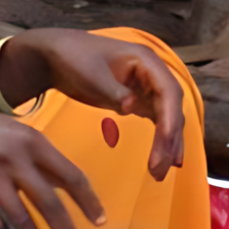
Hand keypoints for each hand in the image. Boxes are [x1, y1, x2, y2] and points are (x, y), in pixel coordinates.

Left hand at [1, 30, 186, 180]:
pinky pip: (158, 122)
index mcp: (147, 60)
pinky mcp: (141, 100)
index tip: (167, 140)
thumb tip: (132, 107)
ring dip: (168, 145)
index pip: (169, 91)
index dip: (171, 117)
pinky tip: (161, 160)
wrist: (56, 55)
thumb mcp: (91, 74)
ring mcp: (149, 87)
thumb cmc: (74, 58)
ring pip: (168, 118)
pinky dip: (160, 141)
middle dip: (170, 138)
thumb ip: (113, 90)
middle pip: (172, 108)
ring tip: (160, 173)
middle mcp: (154, 74)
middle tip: (160, 168)